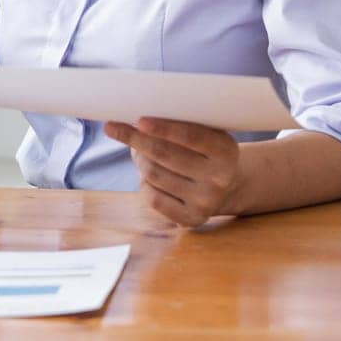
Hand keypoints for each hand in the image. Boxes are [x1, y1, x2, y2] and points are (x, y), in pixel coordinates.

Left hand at [103, 117, 241, 227]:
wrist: (227, 187)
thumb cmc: (203, 150)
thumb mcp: (205, 133)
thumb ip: (180, 124)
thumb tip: (136, 121)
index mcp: (226, 150)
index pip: (191, 136)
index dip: (163, 128)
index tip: (139, 120)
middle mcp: (220, 178)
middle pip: (165, 155)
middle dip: (136, 139)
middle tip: (113, 127)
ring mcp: (206, 201)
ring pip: (154, 175)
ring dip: (139, 160)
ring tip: (138, 151)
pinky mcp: (192, 219)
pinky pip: (153, 198)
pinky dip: (144, 183)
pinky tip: (147, 175)